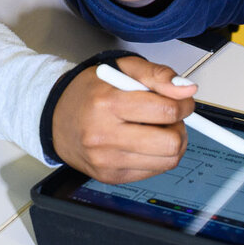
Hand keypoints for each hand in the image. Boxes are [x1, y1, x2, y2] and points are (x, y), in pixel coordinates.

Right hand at [51, 55, 195, 182]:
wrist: (57, 118)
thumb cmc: (90, 91)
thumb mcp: (122, 68)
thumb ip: (158, 74)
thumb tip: (187, 89)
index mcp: (108, 103)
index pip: (166, 110)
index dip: (184, 104)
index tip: (182, 102)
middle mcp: (104, 135)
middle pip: (170, 142)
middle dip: (180, 128)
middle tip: (170, 118)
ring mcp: (106, 160)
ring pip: (167, 161)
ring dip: (172, 144)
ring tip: (156, 129)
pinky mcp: (109, 176)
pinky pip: (153, 172)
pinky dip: (157, 156)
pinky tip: (143, 143)